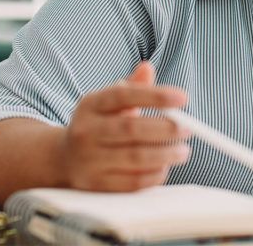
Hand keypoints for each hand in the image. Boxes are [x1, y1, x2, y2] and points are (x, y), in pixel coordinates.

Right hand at [62, 62, 190, 191]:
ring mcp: (89, 160)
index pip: (123, 95)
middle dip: (165, 129)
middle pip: (131, 128)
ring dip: (165, 154)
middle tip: (188, 129)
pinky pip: (132, 182)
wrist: (64, 159)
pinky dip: (154, 175)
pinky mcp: (96, 185)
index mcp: (91, 105)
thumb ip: (131, 87)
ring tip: (183, 151)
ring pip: (134, 157)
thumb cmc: (98, 125)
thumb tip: (148, 68)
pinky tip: (165, 167)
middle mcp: (86, 131)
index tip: (183, 97)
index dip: (154, 96)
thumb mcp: (108, 103)